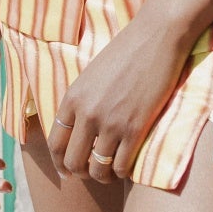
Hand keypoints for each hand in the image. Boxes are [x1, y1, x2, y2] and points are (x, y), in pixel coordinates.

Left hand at [47, 16, 190, 183]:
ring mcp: (111, 122)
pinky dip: (122, 172)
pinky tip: (127, 165)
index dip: (59, 163)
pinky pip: (121, 166)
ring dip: (103, 176)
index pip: (54, 143)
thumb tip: (78, 128)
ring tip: (110, 172)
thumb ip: (82, 100)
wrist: (158, 35)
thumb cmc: (127, 50)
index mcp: (73, 97)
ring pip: (97, 169)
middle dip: (80, 173)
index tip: (68, 171)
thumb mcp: (92, 74)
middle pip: (72, 162)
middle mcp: (87, 113)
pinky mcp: (135, 128)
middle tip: (92, 172)